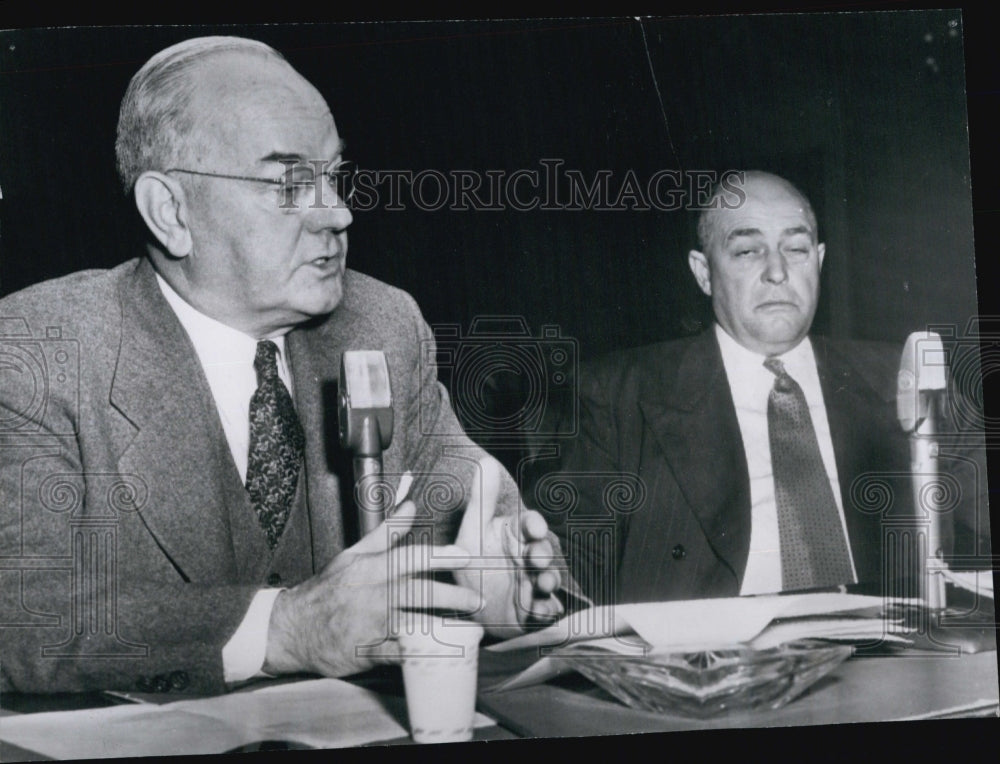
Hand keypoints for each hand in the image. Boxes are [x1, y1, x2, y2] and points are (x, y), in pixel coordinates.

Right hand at [263, 502, 480, 676]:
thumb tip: (410, 504)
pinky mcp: (367, 653)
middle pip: (419, 593)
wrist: (292, 628)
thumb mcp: (353, 555)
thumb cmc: (328, 590)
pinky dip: (422, 655)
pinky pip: (401, 655)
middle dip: (452, 596)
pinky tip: (443, 654)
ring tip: (469, 630)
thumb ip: (386, 532)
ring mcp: (370, 626)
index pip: (410, 557)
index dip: (440, 556)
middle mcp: (373, 595)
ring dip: (444, 627)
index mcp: (370, 569)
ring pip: (413, 625)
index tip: (465, 557)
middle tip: (477, 600)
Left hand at [454, 456, 564, 637]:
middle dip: (542, 555)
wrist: (468, 609)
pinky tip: (538, 612)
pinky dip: (545, 611)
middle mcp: (528, 557)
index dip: (534, 526)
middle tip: (536, 559)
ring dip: (548, 581)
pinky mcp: (535, 610)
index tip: (533, 529)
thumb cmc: (472, 565)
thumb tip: (486, 461)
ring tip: (542, 585)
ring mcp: (534, 583)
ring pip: (549, 579)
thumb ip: (481, 500)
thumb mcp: (471, 534)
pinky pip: (546, 611)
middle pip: (542, 551)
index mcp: (515, 536)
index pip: (530, 525)